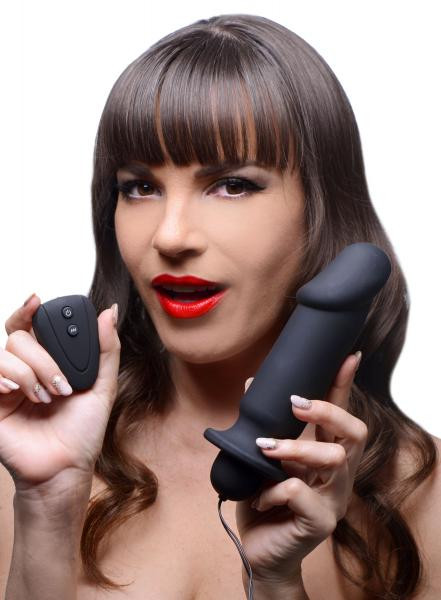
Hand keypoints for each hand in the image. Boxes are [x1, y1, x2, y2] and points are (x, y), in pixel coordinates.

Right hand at [0, 294, 120, 493]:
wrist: (64, 468)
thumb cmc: (82, 431)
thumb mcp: (103, 386)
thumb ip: (106, 348)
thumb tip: (108, 311)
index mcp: (49, 361)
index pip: (33, 325)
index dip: (31, 309)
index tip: (38, 301)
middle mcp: (25, 368)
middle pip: (20, 336)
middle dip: (44, 358)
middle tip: (61, 384)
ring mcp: (6, 384)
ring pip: (6, 352)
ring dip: (30, 372)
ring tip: (46, 397)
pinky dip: (5, 378)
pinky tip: (19, 392)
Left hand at [235, 352, 366, 584]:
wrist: (259, 552)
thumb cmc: (263, 502)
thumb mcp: (261, 458)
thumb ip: (265, 426)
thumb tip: (253, 383)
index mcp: (325, 457)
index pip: (341, 415)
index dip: (344, 386)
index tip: (348, 357)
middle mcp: (338, 475)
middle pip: (355, 433)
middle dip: (328, 411)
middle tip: (296, 402)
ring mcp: (334, 500)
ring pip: (334, 459)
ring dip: (294, 447)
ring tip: (265, 450)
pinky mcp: (321, 522)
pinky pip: (300, 491)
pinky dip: (273, 488)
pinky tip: (259, 497)